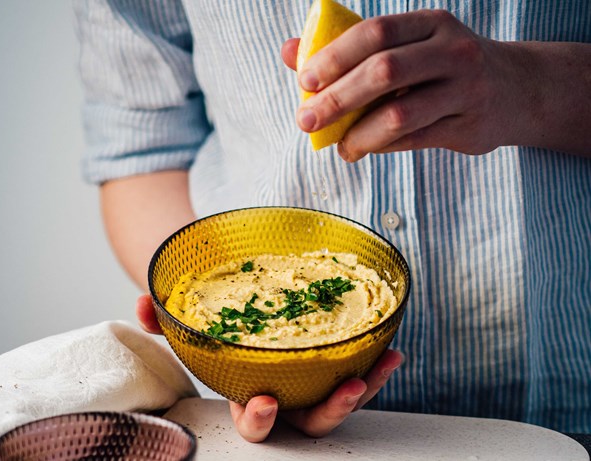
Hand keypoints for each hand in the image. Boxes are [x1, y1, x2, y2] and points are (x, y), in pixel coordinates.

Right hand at [135, 294, 403, 441]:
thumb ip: (165, 318)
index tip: (261, 403)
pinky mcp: (330, 367)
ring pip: (339, 401)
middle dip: (327, 412)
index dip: (256, 419)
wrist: (241, 314)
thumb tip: (144, 305)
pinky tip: (390, 348)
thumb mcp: (190, 324)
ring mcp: (309, 384)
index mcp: (247, 392)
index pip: (251, 420)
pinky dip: (374, 364)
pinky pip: (355, 373)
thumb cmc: (216, 326)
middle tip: (345, 391)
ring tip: (381, 365)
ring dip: (364, 388)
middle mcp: (284, 395)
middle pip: (308, 421)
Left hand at [283, 9, 531, 159]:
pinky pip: (413, 141)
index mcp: (431, 23)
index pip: (376, 32)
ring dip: (358, 134)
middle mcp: (453, 51)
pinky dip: (380, 147)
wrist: (518, 89)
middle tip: (305, 120)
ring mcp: (466, 90)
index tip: (305, 80)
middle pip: (383, 72)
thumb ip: (350, 49)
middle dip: (337, 99)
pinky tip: (362, 148)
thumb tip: (290, 53)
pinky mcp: (469, 127)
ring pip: (399, 115)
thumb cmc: (444, 66)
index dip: (336, 55)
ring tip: (338, 146)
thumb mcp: (408, 46)